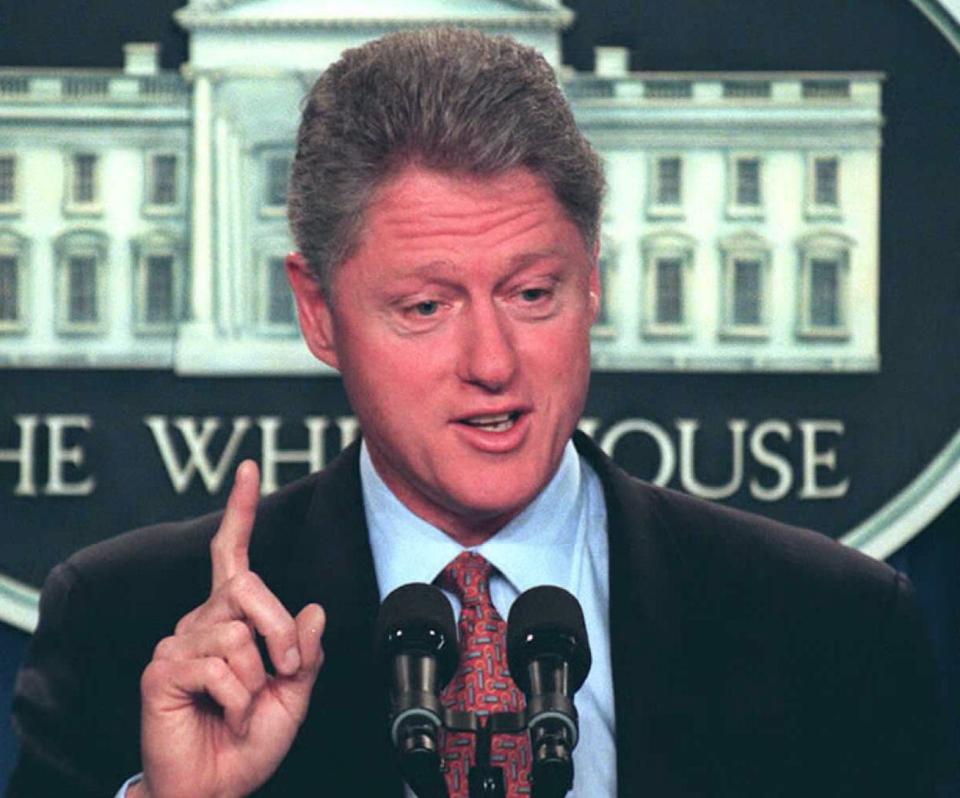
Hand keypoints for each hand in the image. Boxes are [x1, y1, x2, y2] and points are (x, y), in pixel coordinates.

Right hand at [133, 461, 325, 797]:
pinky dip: (238, 699)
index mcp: (232, 616)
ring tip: (247, 704)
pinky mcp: (161, 670)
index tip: (247, 466)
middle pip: (249, 588)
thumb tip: (312, 610)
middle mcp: (202, 619)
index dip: (240, 510)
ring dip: (259, 677)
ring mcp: (178, 642)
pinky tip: (224, 715)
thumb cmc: (251, 737)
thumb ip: (305, 652)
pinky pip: (218, 667)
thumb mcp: (295, 692)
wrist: (217, 786)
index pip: (233, 553)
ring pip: (238, 632)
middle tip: (285, 674)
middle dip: (281, 633)